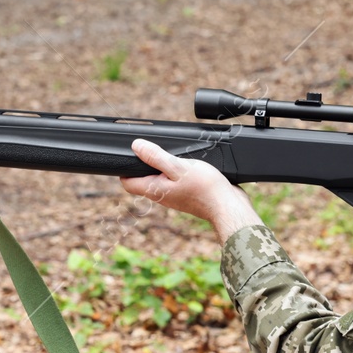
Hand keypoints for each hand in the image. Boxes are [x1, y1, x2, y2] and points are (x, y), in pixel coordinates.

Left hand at [119, 138, 262, 242]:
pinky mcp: (188, 196)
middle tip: (147, 151)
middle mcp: (162, 196)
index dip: (124, 169)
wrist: (228, 206)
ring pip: (160, 182)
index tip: (127, 157)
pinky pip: (175, 183)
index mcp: (154, 189)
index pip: (128, 183)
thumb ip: (156, 157)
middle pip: (143, 182)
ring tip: (167, 156)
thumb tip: (136, 146)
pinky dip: (175, 174)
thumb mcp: (178, 167)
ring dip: (160, 169)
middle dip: (142, 167)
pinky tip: (186, 166)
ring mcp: (175, 197)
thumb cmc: (205, 189)